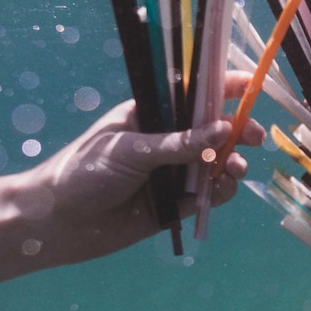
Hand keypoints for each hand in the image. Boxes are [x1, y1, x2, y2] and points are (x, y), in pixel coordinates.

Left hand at [0, 71, 264, 284]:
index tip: (252, 86)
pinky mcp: (177, 203)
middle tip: (253, 137)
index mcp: (152, 114)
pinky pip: (210, 193)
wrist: (57, 224)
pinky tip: (222, 189)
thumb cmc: (84, 172)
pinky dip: (222, 190)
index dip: (225, 87)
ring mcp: (174, 172)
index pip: (194, 93)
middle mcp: (168, 140)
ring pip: (216, 162)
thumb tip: (225, 129)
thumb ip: (179, 143)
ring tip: (234, 169)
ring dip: (231, 162)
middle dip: (237, 130)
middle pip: (214, 129)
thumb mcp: (130, 150)